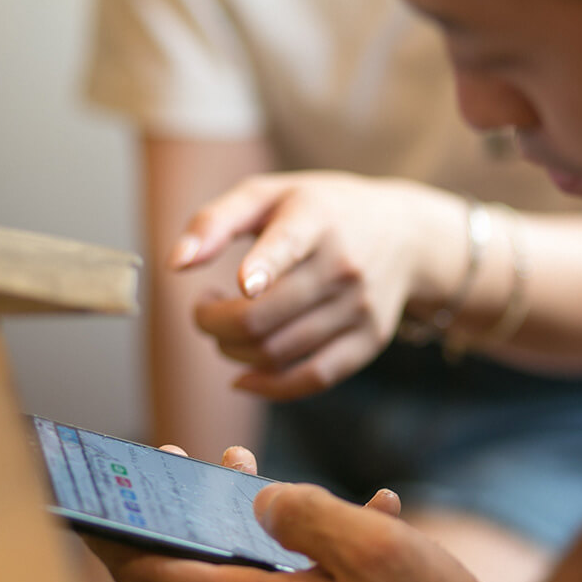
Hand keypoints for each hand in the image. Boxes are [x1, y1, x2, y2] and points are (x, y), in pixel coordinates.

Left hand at [85, 445, 534, 581]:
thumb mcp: (374, 548)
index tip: (86, 496)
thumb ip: (305, 512)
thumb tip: (256, 498)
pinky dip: (282, 559)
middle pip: (186, 575)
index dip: (113, 533)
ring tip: (252, 477)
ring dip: (233, 530)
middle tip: (184, 462)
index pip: (151, 575)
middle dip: (179, 514)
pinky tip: (338, 522)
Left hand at [171, 172, 463, 399]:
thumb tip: (176, 264)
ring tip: (227, 328)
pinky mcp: (369, 340)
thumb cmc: (320, 210)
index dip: (265, 267)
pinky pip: (313, 378)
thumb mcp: (269, 194)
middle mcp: (343, 265)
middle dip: (213, 324)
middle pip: (263, 316)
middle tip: (204, 310)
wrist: (405, 233)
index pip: (289, 244)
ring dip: (233, 352)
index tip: (241, 284)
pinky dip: (270, 387)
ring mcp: (359, 307)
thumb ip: (216, 222)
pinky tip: (244, 376)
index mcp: (317, 217)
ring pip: (279, 352)